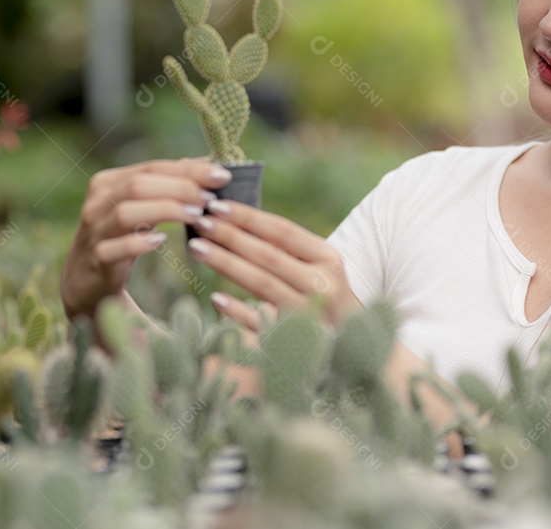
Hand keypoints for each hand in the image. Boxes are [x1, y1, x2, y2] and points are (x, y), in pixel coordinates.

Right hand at [60, 158, 233, 319]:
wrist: (86, 280)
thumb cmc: (122, 236)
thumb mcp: (141, 206)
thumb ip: (167, 184)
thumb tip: (205, 163)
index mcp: (109, 183)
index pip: (152, 168)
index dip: (188, 170)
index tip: (222, 175)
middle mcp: (98, 202)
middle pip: (139, 185)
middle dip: (180, 188)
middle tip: (209, 200)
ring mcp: (94, 231)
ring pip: (126, 212)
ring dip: (165, 210)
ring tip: (195, 216)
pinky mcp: (96, 259)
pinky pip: (115, 248)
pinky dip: (139, 242)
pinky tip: (161, 240)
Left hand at [185, 200, 361, 324]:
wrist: (354, 345)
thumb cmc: (325, 297)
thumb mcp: (319, 267)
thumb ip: (288, 248)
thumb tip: (235, 219)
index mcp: (329, 259)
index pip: (283, 231)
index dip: (248, 217)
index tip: (217, 205)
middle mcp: (323, 284)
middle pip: (268, 255)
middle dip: (230, 236)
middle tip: (200, 222)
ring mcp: (310, 313)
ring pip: (261, 283)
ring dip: (226, 263)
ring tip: (196, 247)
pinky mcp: (296, 340)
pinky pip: (261, 323)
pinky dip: (238, 311)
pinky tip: (216, 298)